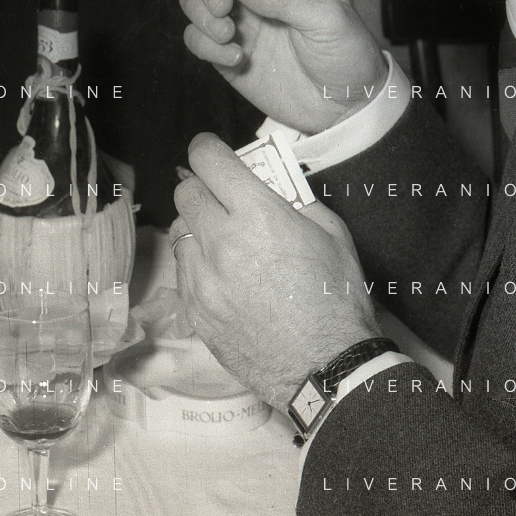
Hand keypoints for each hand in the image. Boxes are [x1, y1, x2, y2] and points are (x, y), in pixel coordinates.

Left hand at [170, 133, 379, 413]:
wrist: (326, 367)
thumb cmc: (337, 298)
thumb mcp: (331, 232)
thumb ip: (294, 199)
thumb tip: (269, 182)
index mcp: (256, 214)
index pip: (208, 160)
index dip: (207, 148)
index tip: (210, 150)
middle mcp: (220, 241)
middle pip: (184, 192)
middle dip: (201, 186)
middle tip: (220, 195)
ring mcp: (202, 279)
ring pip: (179, 231)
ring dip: (196, 225)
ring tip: (223, 239)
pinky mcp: (194, 310)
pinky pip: (181, 270)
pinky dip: (196, 262)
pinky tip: (222, 274)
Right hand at [179, 0, 386, 132]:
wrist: (344, 108)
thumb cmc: (347, 56)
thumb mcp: (327, 20)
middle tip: (223, 6)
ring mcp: (239, 21)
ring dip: (201, 13)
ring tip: (228, 35)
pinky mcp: (225, 52)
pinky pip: (196, 38)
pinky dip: (205, 45)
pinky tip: (237, 59)